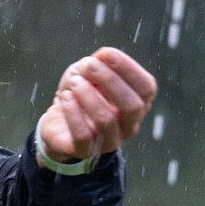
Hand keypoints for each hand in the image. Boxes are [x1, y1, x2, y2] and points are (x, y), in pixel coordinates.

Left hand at [38, 47, 156, 165]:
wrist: (58, 121)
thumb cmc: (80, 93)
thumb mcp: (87, 72)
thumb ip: (97, 62)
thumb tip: (103, 57)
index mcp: (137, 104)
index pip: (147, 88)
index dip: (129, 69)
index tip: (107, 54)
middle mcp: (129, 125)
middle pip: (133, 106)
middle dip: (111, 81)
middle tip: (89, 66)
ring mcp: (110, 141)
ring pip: (107, 120)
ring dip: (88, 95)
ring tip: (74, 81)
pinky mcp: (86, 151)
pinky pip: (83, 135)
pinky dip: (72, 112)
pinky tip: (65, 96)